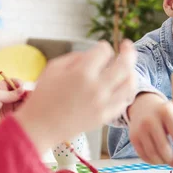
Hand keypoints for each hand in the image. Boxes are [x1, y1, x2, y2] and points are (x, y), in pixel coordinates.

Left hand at [0, 79, 25, 132]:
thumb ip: (10, 93)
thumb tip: (23, 90)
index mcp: (2, 87)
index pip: (15, 82)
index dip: (20, 84)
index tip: (21, 87)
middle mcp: (8, 95)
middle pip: (22, 92)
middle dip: (27, 93)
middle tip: (30, 96)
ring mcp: (11, 105)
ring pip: (24, 101)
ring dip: (28, 101)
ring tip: (28, 103)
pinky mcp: (13, 115)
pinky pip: (22, 110)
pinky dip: (26, 109)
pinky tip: (27, 109)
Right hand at [15, 40, 137, 152]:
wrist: (40, 127)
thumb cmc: (43, 96)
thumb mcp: (53, 68)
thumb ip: (75, 57)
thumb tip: (93, 55)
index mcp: (82, 73)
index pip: (104, 51)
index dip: (103, 47)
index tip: (99, 49)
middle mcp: (97, 87)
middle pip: (125, 64)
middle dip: (128, 50)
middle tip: (127, 45)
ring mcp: (103, 104)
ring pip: (130, 83)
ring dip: (131, 71)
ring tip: (128, 67)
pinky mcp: (105, 117)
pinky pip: (124, 102)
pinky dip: (125, 91)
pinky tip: (121, 87)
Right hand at [128, 93, 172, 164]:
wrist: (144, 106)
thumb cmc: (167, 113)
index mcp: (166, 111)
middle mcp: (150, 120)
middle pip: (164, 148)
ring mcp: (140, 129)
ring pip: (153, 155)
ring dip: (163, 162)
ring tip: (168, 159)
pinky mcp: (133, 138)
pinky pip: (144, 157)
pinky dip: (153, 161)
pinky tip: (159, 157)